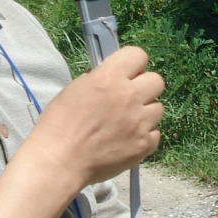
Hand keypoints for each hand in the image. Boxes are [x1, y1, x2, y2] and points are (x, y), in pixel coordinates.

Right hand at [28, 46, 164, 188]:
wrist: (59, 162)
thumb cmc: (58, 124)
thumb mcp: (75, 89)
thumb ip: (100, 79)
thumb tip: (114, 77)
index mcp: (109, 78)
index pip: (138, 55)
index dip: (132, 63)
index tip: (125, 72)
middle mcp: (129, 97)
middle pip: (156, 80)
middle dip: (144, 87)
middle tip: (129, 98)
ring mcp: (139, 122)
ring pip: (158, 108)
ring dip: (145, 113)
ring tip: (127, 123)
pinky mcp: (144, 145)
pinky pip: (155, 133)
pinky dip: (144, 136)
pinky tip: (127, 140)